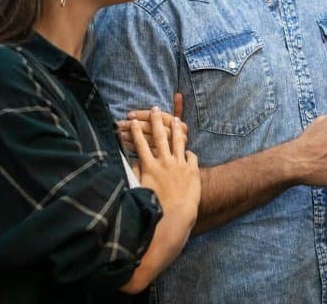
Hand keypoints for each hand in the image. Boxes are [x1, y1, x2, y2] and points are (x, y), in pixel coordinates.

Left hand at [118, 93, 184, 157]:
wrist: (184, 177)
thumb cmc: (180, 148)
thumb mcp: (180, 129)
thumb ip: (179, 110)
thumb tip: (178, 94)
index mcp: (181, 128)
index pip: (160, 118)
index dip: (144, 115)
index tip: (131, 114)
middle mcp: (177, 139)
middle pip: (152, 128)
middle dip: (135, 125)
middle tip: (121, 123)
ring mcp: (169, 152)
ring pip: (147, 140)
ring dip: (132, 135)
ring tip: (119, 132)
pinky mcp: (160, 163)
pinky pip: (145, 153)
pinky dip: (133, 147)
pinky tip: (124, 144)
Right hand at [128, 106, 200, 224]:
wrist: (175, 218)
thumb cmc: (154, 209)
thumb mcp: (139, 191)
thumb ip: (135, 174)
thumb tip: (133, 162)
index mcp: (150, 167)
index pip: (141, 145)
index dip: (136, 132)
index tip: (133, 121)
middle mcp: (165, 163)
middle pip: (159, 137)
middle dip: (156, 121)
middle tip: (154, 108)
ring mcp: (180, 166)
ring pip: (178, 142)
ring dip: (176, 129)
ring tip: (175, 118)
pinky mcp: (193, 171)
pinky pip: (191, 156)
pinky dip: (189, 153)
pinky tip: (188, 150)